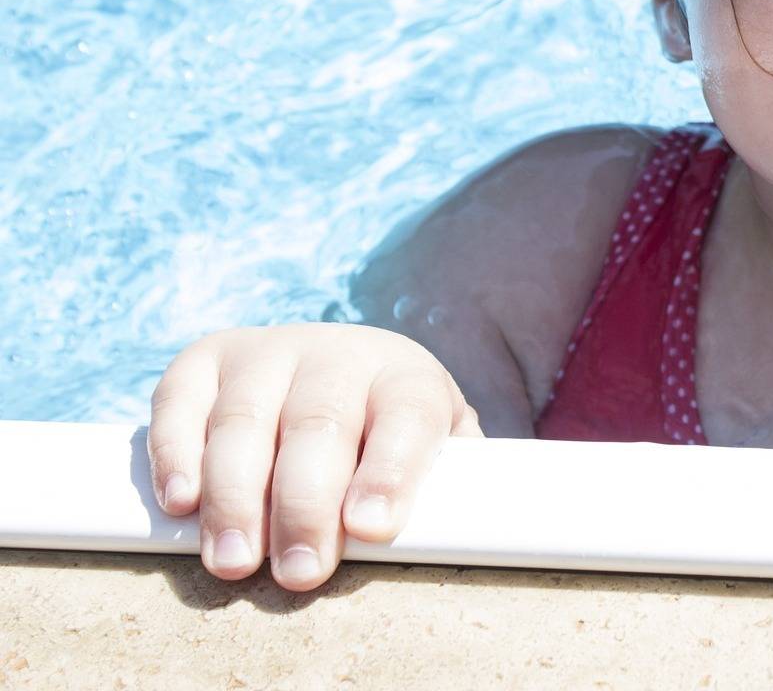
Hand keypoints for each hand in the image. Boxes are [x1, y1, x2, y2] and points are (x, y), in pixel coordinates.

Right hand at [148, 322, 483, 591]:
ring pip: (246, 418)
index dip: (390, 471)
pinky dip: (176, 452)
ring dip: (236, 494)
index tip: (371, 528)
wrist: (340, 368)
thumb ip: (443, 486)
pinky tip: (183, 502)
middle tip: (301, 572)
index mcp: (404, 378)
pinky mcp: (205, 362)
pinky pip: (180, 401)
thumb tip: (445, 536)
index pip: (407, 416)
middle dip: (307, 504)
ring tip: (235, 560)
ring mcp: (268, 352)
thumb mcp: (435, 450)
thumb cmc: (390, 436)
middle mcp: (337, 354)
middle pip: (320, 422)